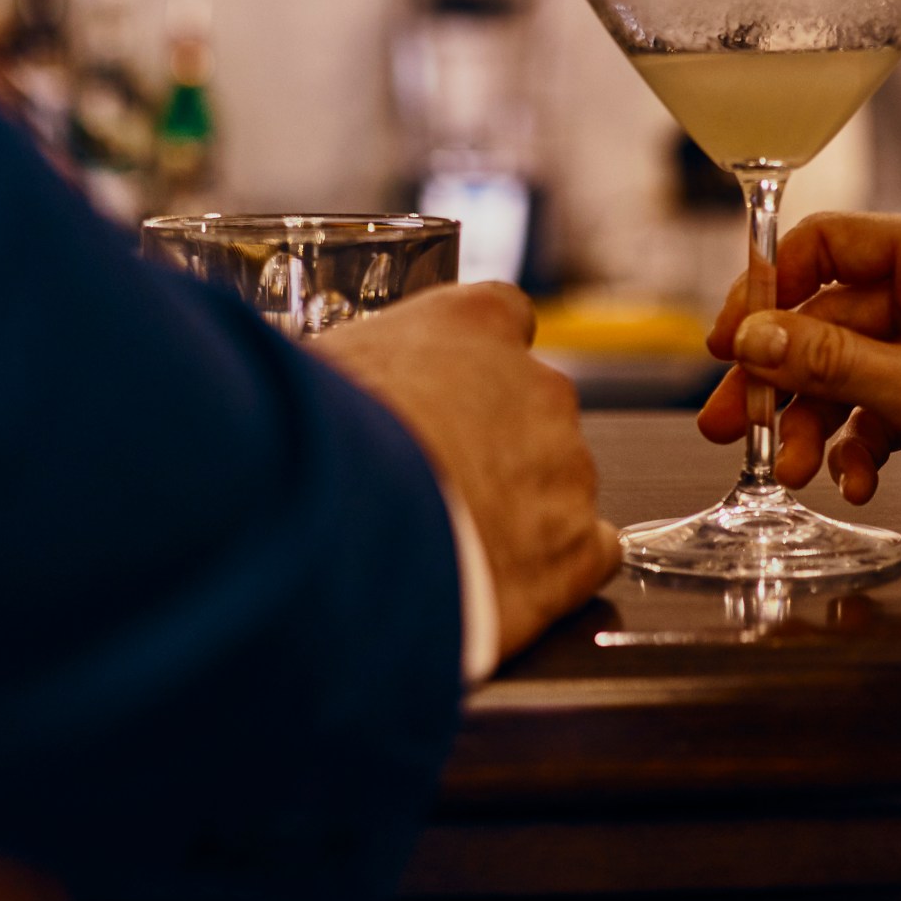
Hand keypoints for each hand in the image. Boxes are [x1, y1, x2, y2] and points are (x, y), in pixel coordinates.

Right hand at [317, 283, 621, 661]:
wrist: (338, 528)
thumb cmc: (311, 440)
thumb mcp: (312, 370)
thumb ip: (344, 370)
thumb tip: (310, 386)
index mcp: (471, 323)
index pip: (502, 316)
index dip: (477, 358)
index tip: (450, 386)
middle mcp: (536, 385)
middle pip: (531, 410)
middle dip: (489, 446)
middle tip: (428, 486)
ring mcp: (566, 468)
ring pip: (557, 484)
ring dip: (514, 510)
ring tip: (447, 546)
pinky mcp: (574, 549)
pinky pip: (590, 555)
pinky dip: (552, 572)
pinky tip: (502, 585)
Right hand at [696, 215, 900, 548]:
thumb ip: (837, 364)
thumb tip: (753, 337)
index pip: (828, 245)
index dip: (766, 292)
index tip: (726, 346)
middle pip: (830, 316)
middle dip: (782, 378)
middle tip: (733, 428)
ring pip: (853, 368)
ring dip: (818, 421)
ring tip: (797, 475)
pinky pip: (887, 404)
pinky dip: (863, 442)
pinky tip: (857, 482)